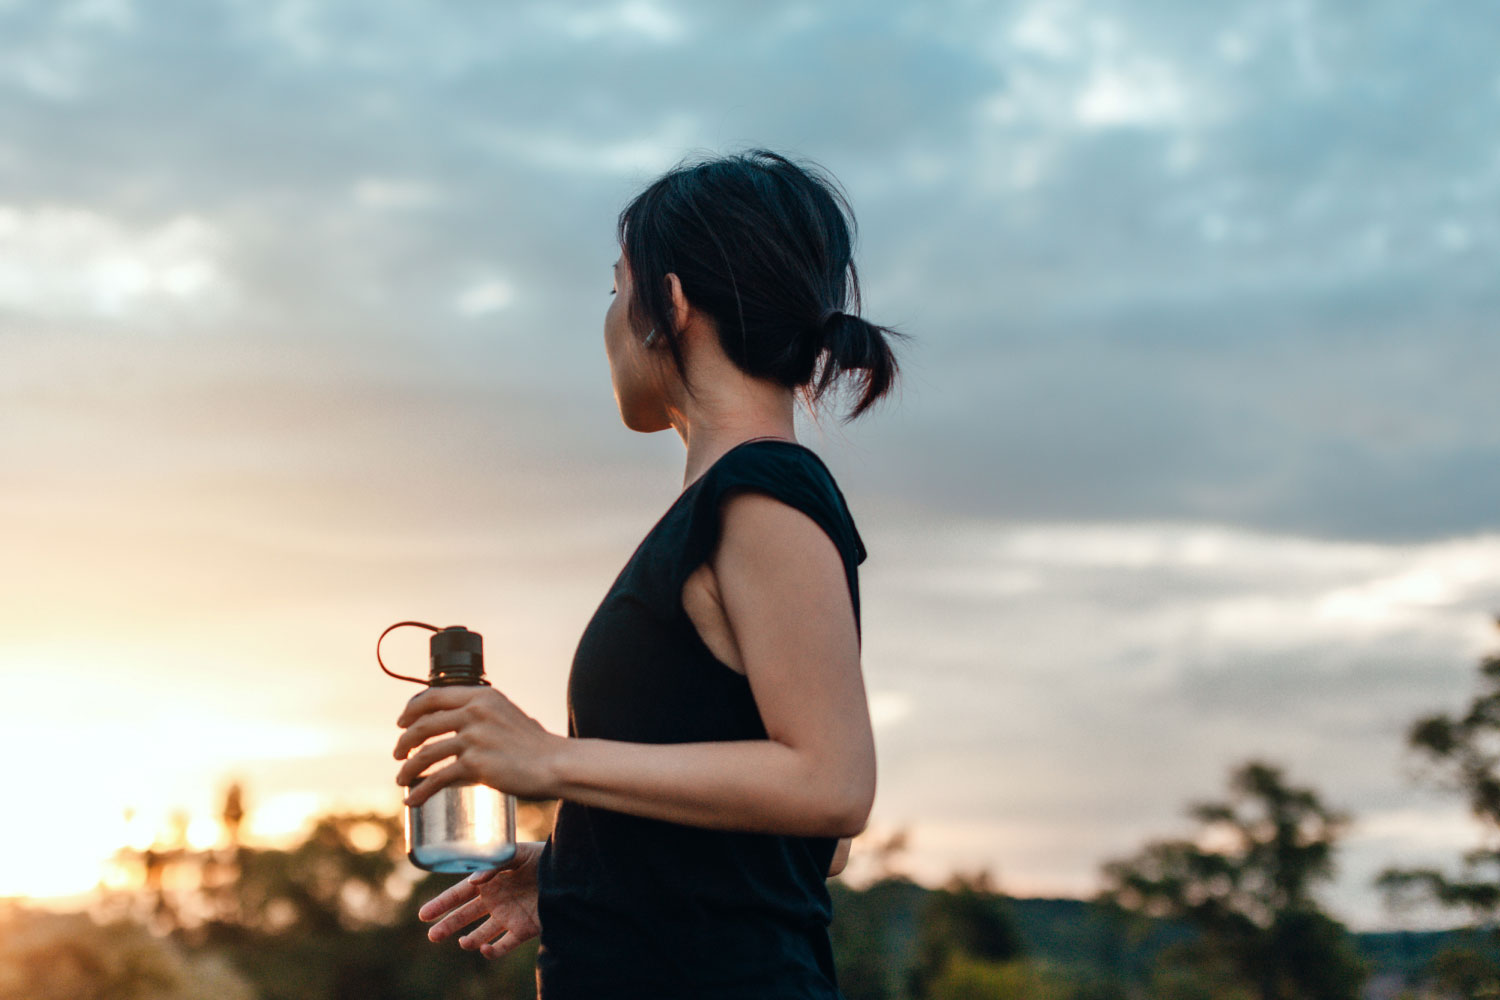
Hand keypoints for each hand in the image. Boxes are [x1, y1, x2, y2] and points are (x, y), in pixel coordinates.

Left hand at [394, 685, 561, 807]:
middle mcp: (475, 712)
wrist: (554, 763)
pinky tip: (413, 799)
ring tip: (401, 779)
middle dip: (404, 741)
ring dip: (407, 768)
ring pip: (426, 753)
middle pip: (424, 725)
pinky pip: (438, 778)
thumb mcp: (508, 714)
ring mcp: (474, 738)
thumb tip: (462, 726)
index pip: (434, 696)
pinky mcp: (475, 764)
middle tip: (399, 753)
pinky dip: (421, 790)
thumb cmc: (535, 744)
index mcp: (482, 696)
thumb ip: (485, 715)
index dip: (412, 709)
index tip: (402, 721)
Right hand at [419, 841, 543, 958]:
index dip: (442, 904)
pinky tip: (487, 950)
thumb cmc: (543, 856)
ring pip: (481, 934)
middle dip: (448, 925)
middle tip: (432, 935)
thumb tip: (473, 882)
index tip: (423, 915)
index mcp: (490, 879)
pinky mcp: (523, 929)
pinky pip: (504, 946)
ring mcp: (508, 916)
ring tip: (464, 943)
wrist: (571, 872)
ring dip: (471, 940)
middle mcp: (496, 899)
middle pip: (466, 916)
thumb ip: (495, 863)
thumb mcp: (518, 852)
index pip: (460, 893)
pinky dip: (493, 951)